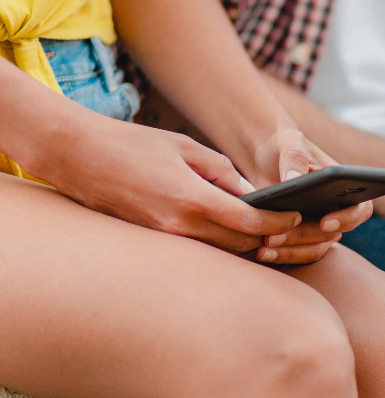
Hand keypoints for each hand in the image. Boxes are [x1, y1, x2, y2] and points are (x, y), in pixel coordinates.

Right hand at [39, 119, 299, 252]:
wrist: (75, 155)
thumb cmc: (132, 145)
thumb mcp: (185, 147)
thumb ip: (222, 171)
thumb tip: (250, 194)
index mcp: (193, 199)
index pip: (251, 223)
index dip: (279, 223)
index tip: (296, 216)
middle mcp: (179, 226)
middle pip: (241, 244)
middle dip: (269, 237)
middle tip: (289, 226)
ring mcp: (163, 239)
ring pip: (220, 252)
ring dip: (245, 244)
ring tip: (266, 232)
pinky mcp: (152, 242)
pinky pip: (196, 250)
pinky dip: (218, 244)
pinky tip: (230, 233)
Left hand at [244, 128, 372, 264]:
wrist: (264, 161)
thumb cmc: (283, 147)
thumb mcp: (288, 140)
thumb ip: (294, 155)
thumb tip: (295, 179)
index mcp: (345, 187)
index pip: (360, 209)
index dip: (347, 218)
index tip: (325, 222)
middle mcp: (338, 211)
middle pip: (331, 234)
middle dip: (303, 237)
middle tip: (275, 236)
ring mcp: (320, 228)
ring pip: (315, 249)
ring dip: (290, 250)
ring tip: (264, 245)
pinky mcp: (302, 239)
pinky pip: (298, 255)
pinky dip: (282, 256)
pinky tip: (261, 252)